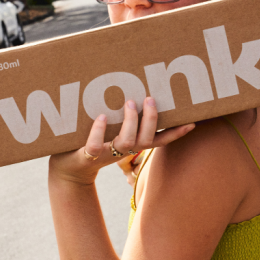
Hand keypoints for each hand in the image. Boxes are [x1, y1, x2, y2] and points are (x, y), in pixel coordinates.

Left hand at [49, 97, 194, 186]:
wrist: (69, 170)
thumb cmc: (92, 144)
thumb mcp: (110, 132)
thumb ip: (122, 117)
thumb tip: (132, 90)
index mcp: (132, 145)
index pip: (160, 140)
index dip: (176, 133)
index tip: (191, 122)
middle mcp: (124, 150)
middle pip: (147, 139)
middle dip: (151, 119)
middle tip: (150, 99)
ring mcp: (107, 153)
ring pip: (127, 141)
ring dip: (131, 121)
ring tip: (129, 102)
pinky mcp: (87, 156)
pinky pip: (95, 145)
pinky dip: (98, 130)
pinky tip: (101, 116)